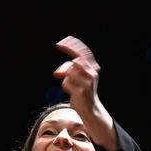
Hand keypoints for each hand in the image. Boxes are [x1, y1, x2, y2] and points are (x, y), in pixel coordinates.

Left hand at [53, 36, 118, 150]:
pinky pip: (66, 83)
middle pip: (75, 61)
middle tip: (58, 70)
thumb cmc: (82, 91)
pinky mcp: (81, 90)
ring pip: (69, 73)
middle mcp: (92, 73)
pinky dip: (66, 87)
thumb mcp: (77, 78)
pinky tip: (72, 93)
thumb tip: (58, 73)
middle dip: (65, 66)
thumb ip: (68, 71)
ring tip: (72, 87)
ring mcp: (87, 82)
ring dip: (66, 79)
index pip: (84, 52)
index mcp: (93, 67)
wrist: (90, 109)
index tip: (63, 42)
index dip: (73, 45)